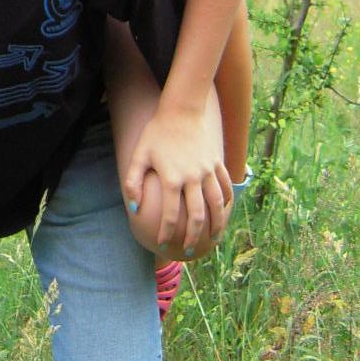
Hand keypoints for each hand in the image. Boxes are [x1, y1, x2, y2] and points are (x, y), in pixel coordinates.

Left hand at [123, 89, 231, 255]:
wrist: (182, 109)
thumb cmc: (156, 132)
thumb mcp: (139, 154)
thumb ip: (133, 181)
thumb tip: (133, 207)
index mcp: (172, 178)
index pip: (171, 214)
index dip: (166, 232)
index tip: (161, 244)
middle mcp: (192, 177)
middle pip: (197, 215)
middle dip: (192, 237)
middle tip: (186, 251)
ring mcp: (207, 170)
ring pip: (216, 204)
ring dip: (215, 225)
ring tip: (212, 240)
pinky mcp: (217, 163)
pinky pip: (225, 186)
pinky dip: (226, 202)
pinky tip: (223, 213)